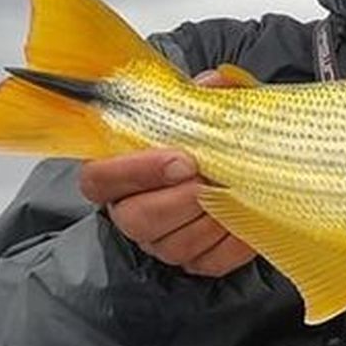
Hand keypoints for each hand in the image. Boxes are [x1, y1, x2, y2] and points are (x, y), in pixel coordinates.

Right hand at [76, 70, 254, 276]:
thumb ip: (206, 96)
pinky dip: (233, 242)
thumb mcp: (205, 112)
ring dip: (209, 219)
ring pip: (174, 245)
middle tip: (209, 180)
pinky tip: (247, 219)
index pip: (99, 179)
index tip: (180, 159)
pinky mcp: (196, 262)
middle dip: (179, 200)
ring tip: (232, 194)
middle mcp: (133, 212)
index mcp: (120, 174)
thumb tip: (218, 83)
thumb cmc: (209, 142)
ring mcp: (163, 242)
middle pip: (137, 218)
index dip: (135, 171)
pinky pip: (210, 262)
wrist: (241, 170)